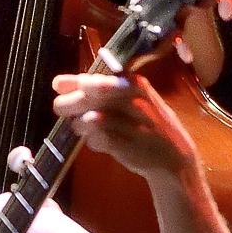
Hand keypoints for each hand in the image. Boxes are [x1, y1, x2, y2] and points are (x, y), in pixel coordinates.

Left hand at [51, 72, 197, 181]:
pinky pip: (96, 141)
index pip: (94, 79)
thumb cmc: (144, 121)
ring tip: (86, 128)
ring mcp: (131, 124)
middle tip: (63, 110)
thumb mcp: (127, 98)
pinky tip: (100, 142)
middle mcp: (133, 100)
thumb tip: (58, 83)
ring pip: (88, 120)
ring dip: (80, 125)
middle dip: (69, 104)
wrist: (173, 153)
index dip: (73, 84)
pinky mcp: (128, 146)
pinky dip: (93, 142)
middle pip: (88, 98)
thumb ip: (95, 89)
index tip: (59, 86)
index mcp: (132, 83)